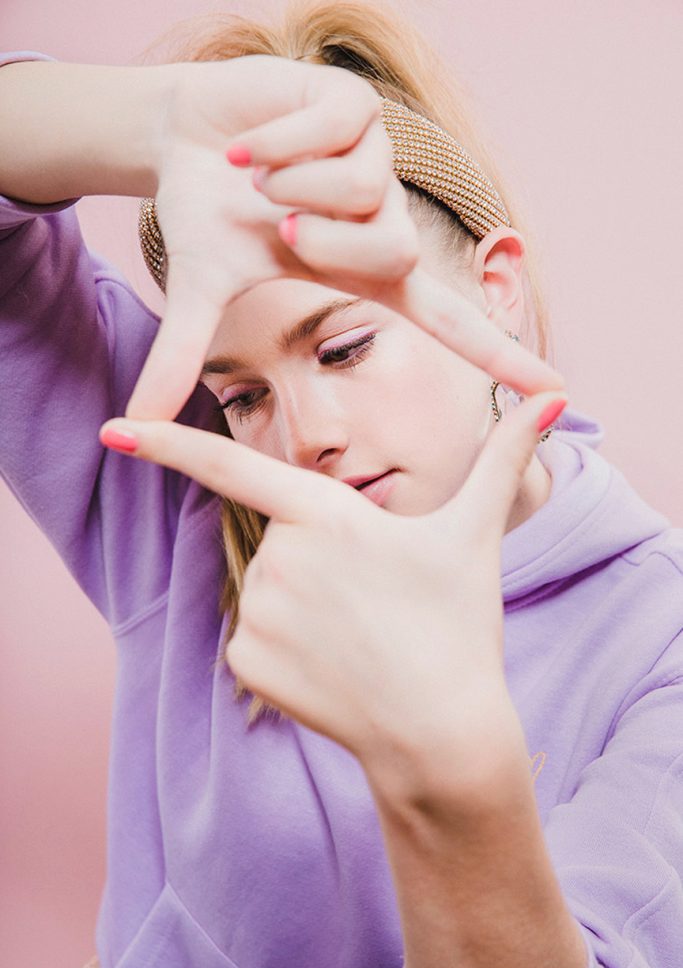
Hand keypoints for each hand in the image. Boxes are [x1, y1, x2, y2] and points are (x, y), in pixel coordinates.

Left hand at [101, 384, 565, 793]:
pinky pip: (255, 641)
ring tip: (359, 638)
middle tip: (374, 603)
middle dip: (321, 565)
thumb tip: (557, 401)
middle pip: (280, 544)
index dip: (169, 442)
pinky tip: (333, 670)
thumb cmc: (458, 625)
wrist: (440, 730)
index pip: (233, 466)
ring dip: (306, 609)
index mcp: (328, 515)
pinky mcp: (246, 663)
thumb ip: (504, 459)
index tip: (115, 428)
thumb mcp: (475, 535)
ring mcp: (259, 613)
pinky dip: (288, 652)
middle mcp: (281, 558)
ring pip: (270, 593)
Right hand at [127, 55, 562, 420]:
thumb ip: (180, 358)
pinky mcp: (359, 108)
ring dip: (292, 183)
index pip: (446, 322)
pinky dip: (280, 138)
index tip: (554, 388)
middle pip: (395, 249)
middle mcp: (383, 222)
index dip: (496, 354)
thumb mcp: (198, 289)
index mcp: (364, 273)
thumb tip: (131, 426)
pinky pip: (336, 130)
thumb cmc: (205, 216)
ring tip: (257, 172)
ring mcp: (377, 163)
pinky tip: (254, 140)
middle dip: (323, 239)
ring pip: (367, 188)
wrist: (181, 138)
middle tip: (276, 220)